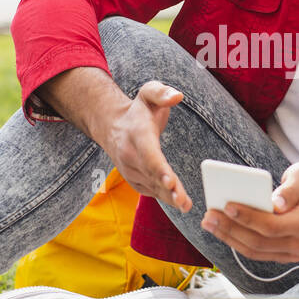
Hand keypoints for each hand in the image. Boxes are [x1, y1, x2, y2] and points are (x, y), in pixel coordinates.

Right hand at [101, 80, 191, 212]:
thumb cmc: (138, 110)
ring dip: (169, 198)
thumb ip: (161, 92)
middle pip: (152, 175)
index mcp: (137, 135)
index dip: (159, 169)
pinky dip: (164, 198)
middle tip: (183, 201)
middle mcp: (130, 155)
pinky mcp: (135, 180)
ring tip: (186, 206)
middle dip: (168, 189)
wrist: (112, 126)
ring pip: (152, 186)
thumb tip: (177, 96)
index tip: (170, 181)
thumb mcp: (148, 92)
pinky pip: (151, 190)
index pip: (148, 154)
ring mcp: (130, 170)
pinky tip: (179, 203)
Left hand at [201, 161, 298, 262]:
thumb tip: (276, 202)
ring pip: (254, 250)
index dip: (248, 217)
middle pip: (258, 241)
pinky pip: (256, 252)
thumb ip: (293, 187)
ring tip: (209, 222)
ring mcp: (292, 253)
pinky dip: (236, 241)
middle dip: (230, 228)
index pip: (272, 226)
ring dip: (228, 237)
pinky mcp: (283, 255)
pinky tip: (221, 229)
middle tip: (209, 215)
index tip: (228, 205)